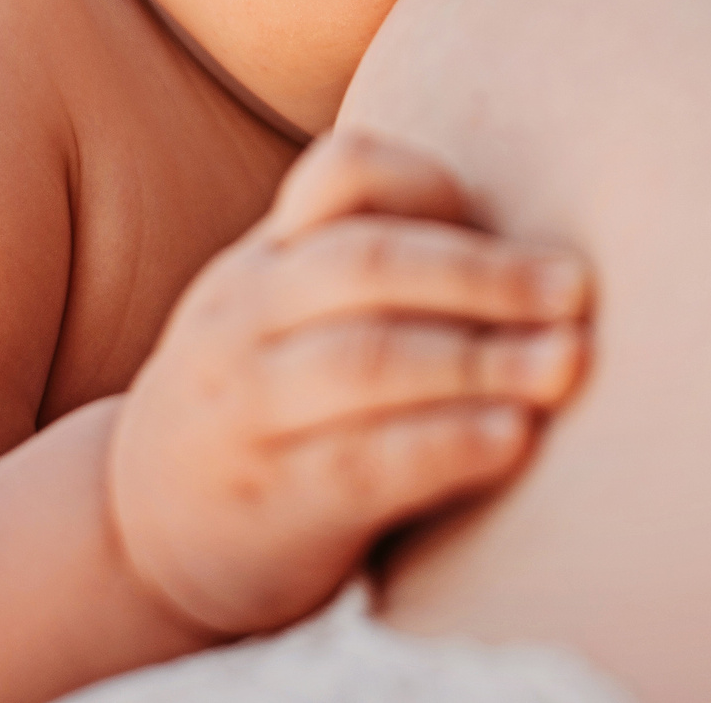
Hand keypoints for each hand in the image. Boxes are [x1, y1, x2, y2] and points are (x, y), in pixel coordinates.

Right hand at [105, 128, 590, 638]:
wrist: (137, 535)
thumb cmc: (262, 404)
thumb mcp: (282, 313)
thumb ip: (369, 269)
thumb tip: (537, 250)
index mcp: (265, 259)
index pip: (341, 176)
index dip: (431, 183)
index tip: (511, 220)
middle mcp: (247, 319)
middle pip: (369, 266)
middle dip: (482, 272)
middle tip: (573, 289)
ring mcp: (251, 411)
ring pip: (366, 361)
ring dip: (478, 358)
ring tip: (564, 364)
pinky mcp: (272, 504)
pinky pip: (360, 463)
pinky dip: (443, 444)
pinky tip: (511, 439)